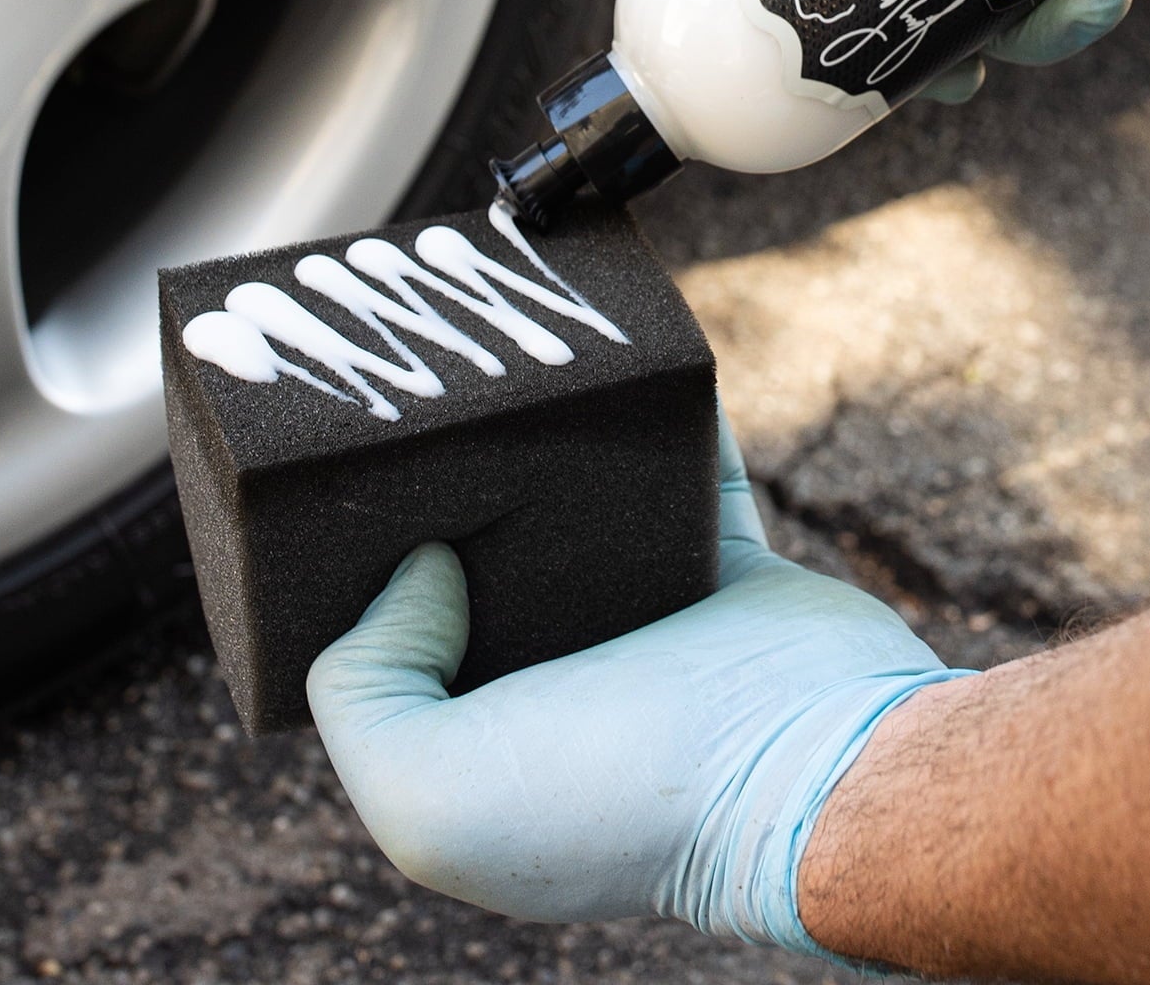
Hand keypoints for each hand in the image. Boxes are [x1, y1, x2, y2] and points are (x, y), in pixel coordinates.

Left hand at [307, 413, 968, 951]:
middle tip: (422, 394)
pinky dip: (670, 411)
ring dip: (557, 440)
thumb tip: (423, 566)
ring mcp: (653, 620)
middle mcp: (566, 681)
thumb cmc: (617, 798)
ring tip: (513, 360)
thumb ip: (365, 683)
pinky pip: (692, 463)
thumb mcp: (423, 790)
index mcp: (487, 742)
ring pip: (586, 504)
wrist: (809, 774)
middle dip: (456, 484)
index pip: (395, 640)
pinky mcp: (731, 564)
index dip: (361, 569)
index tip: (340, 486)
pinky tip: (631, 352)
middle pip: (488, 556)